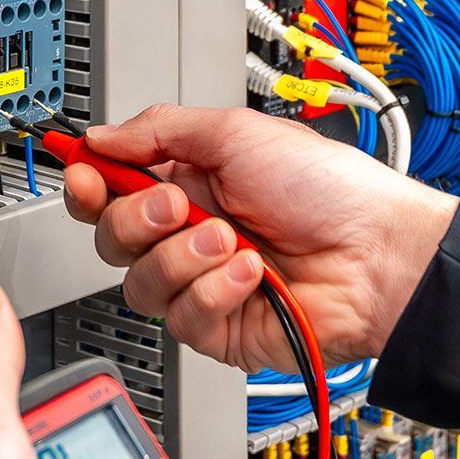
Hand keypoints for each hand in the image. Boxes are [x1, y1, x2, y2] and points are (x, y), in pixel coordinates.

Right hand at [63, 105, 455, 371]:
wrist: (378, 253)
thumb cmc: (330, 189)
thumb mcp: (237, 133)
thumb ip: (160, 130)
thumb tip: (101, 135)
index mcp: (191, 181)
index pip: (112, 188)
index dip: (88, 183)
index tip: (82, 175)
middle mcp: (190, 233)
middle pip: (112, 238)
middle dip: (136, 219)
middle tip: (176, 206)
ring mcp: (204, 283)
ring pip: (140, 283)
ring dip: (182, 257)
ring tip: (229, 240)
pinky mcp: (220, 327)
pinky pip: (181, 319)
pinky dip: (214, 291)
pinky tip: (251, 274)